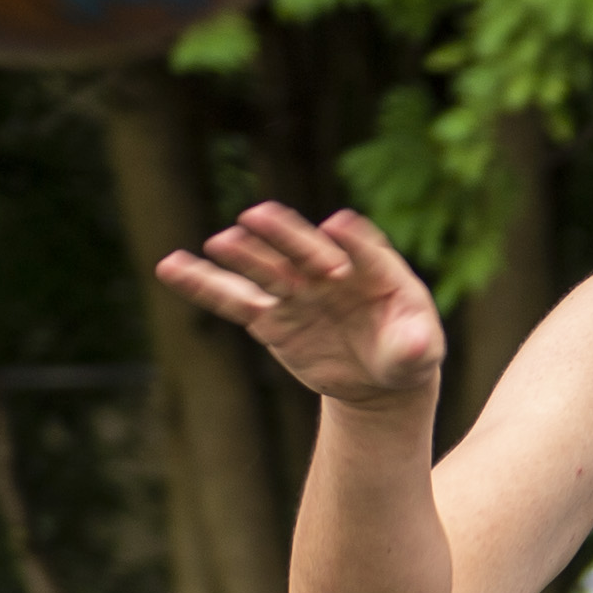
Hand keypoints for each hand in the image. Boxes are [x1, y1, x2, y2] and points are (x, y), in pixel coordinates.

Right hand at [154, 204, 444, 403]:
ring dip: (243, 256)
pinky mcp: (271, 317)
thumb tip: (421, 346)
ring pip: (266, 271)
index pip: (364, 250)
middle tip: (257, 217)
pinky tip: (171, 266)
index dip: (353, 241)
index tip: (337, 227)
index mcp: (376, 271)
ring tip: (218, 242)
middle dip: (283, 235)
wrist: (378, 376)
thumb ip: (417, 345)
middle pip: (305, 250)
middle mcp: (330, 272)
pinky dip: (203, 285)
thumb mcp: (420, 353)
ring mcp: (298, 293)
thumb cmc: (405, 354)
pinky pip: (233, 300)